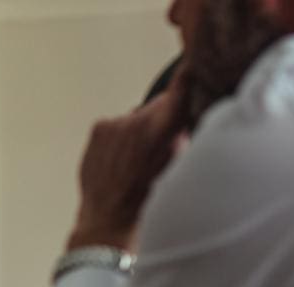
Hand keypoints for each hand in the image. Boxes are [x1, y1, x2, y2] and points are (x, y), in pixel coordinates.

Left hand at [66, 89, 186, 252]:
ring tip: (137, 160)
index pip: (182, 87)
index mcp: (165, 128)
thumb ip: (182, 135)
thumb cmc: (148, 199)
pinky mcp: (99, 128)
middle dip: (163, 117)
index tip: (193, 60)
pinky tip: (121, 160)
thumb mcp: (179, 165)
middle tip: (161, 145)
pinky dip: (121, 137)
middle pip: (160, 104)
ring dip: (140, 130)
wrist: (109, 219)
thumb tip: (183, 118)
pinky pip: (118, 125)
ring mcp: (116, 123)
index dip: (189, 73)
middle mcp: (139, 120)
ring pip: (138, 116)